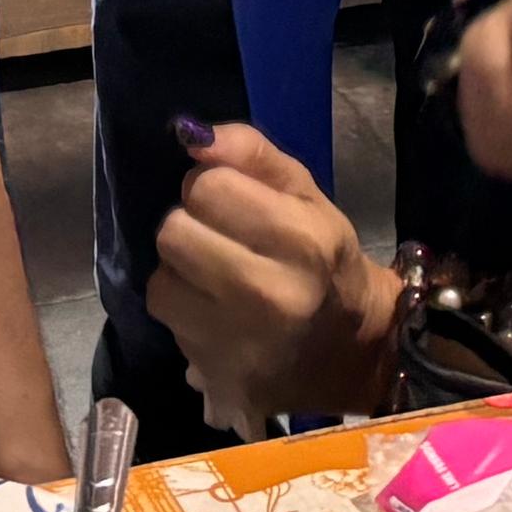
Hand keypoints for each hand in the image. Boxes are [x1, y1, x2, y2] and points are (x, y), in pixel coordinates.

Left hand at [147, 122, 394, 436]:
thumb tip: (192, 136)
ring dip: (181, 271)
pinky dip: (182, 309)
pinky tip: (215, 312)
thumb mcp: (305, 194)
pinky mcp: (218, 375)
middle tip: (222, 240)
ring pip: (161, 279)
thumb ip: (251, 153)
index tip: (235, 204)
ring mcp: (241, 343)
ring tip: (217, 278)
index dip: (213, 188)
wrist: (350, 351)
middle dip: (191, 227)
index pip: (207, 187)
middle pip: (174, 232)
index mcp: (302, 240)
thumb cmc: (325, 261)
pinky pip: (167, 319)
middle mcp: (270, 295)